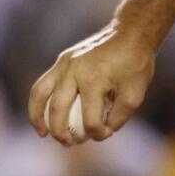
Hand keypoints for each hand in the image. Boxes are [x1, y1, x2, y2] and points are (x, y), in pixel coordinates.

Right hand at [27, 24, 155, 144]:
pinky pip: (43, 83)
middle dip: (61, 132)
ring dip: (38, 118)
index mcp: (94, 79)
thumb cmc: (136, 63)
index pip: (90, 119)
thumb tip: (103, 132)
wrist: (133, 33)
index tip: (107, 134)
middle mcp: (74, 71)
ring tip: (43, 134)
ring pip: (40, 95)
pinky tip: (41, 115)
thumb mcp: (136, 92)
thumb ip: (119, 116)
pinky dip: (39, 101)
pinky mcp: (62, 59)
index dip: (98, 133)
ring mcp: (65, 63)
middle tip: (69, 143)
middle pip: (58, 109)